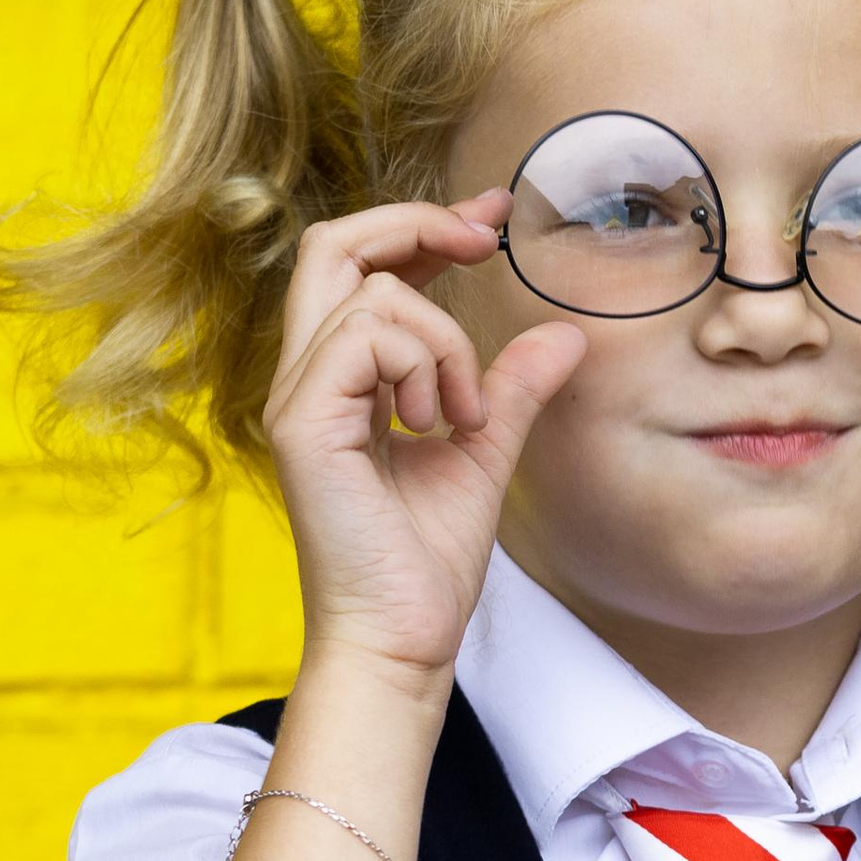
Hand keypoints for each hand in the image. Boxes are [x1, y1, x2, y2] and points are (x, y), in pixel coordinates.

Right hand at [261, 194, 583, 683]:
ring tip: (461, 416)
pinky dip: (425, 365)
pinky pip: (368, 335)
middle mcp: (307, 378)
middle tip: (484, 240)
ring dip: (444, 341)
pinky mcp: (303, 421)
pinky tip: (439, 423)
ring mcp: (298, 397)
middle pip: (334, 245)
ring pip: (374, 294)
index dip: (421, 227)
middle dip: (416, 225)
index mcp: (340, 380)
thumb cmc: (426, 563)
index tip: (491, 222)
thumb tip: (563, 334)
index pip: (361, 267)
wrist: (403, 638)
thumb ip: (514, 389)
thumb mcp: (485, 452)